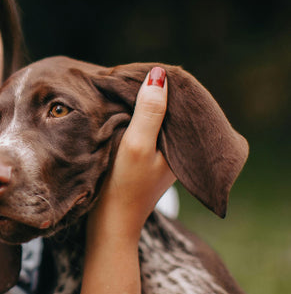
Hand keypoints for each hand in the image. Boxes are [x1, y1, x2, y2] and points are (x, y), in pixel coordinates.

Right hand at [88, 67, 175, 241]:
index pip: (181, 102)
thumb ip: (150, 112)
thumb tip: (158, 75)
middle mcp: (177, 148)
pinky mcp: (148, 157)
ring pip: (156, 118)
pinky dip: (136, 118)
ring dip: (142, 105)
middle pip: (169, 109)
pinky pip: (146, 129)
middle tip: (130, 77)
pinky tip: (123, 111)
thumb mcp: (138, 146)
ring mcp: (162, 153)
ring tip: (125, 90)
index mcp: (183, 144)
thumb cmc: (125, 186)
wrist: (111, 222)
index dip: (164, 84)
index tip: (142, 71)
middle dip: (153, 92)